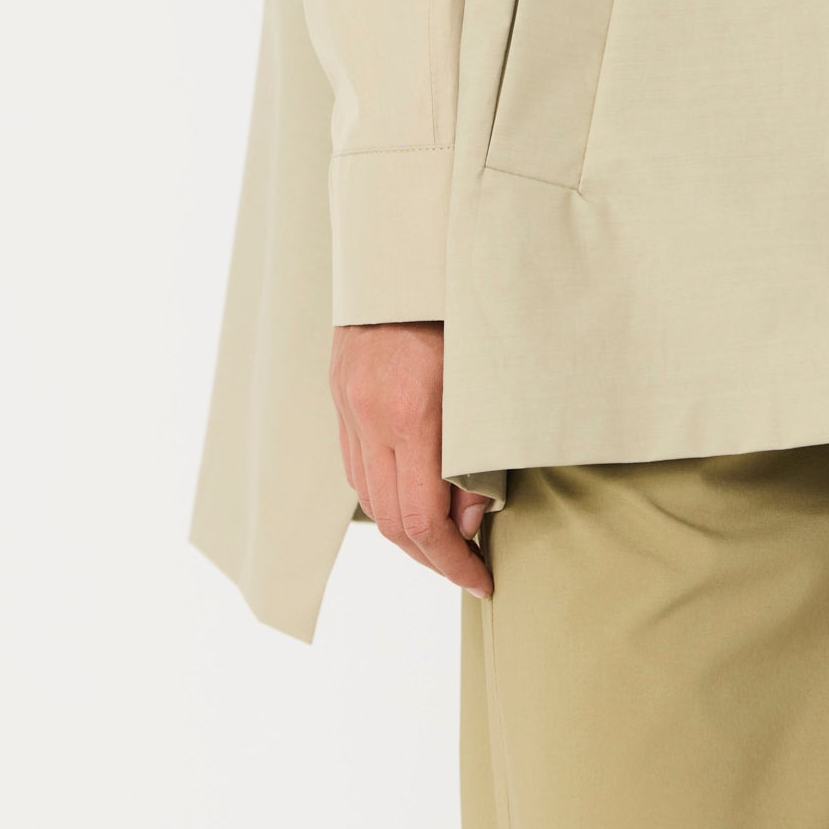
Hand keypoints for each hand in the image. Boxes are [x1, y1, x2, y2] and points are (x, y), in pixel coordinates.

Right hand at [329, 322, 493, 596]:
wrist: (409, 248)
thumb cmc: (464, 308)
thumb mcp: (488, 381)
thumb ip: (481, 454)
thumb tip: (470, 519)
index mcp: (412, 413)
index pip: (422, 519)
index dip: (452, 562)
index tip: (481, 580)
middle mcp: (370, 415)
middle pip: (390, 519)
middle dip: (431, 556)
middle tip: (467, 570)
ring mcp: (348, 405)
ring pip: (368, 497)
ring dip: (405, 530)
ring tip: (445, 540)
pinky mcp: (340, 394)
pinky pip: (356, 465)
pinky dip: (385, 492)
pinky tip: (412, 496)